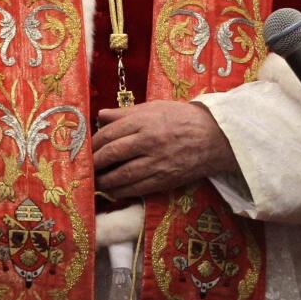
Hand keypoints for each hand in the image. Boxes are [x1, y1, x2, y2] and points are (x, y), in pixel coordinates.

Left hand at [91, 100, 237, 199]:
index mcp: (144, 121)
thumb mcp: (154, 108)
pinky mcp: (164, 180)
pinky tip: (112, 191)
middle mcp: (148, 142)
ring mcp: (156, 163)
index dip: (93, 143)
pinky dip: (121, 192)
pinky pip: (136, 189)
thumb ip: (126, 113)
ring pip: (121, 176)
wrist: (215, 137)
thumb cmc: (183, 118)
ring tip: (94, 182)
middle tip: (85, 168)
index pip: (109, 133)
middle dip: (94, 163)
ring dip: (103, 181)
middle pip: (112, 154)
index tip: (86, 149)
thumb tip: (101, 115)